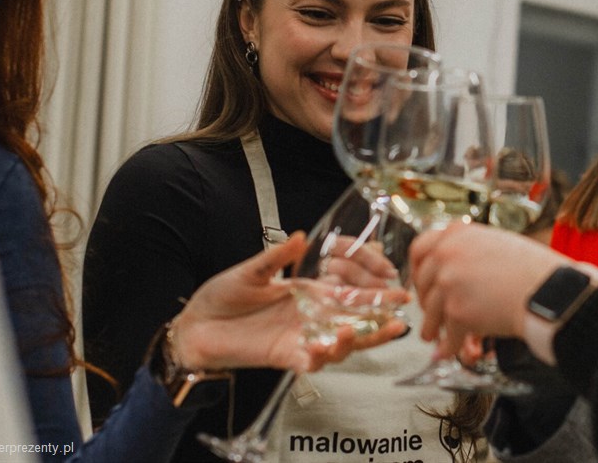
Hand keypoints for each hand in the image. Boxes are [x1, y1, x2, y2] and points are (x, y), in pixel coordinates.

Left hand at [170, 234, 408, 373]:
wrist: (194, 326)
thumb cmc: (222, 296)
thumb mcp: (251, 271)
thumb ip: (276, 258)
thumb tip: (300, 236)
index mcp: (309, 292)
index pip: (349, 286)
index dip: (372, 284)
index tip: (392, 276)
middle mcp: (311, 316)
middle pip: (354, 318)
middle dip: (381, 315)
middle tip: (402, 310)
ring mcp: (300, 337)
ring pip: (341, 343)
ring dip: (361, 338)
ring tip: (379, 330)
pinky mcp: (285, 356)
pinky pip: (310, 361)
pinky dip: (322, 356)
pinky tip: (327, 346)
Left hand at [410, 224, 570, 356]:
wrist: (548, 290)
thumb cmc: (532, 268)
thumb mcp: (495, 242)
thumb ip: (469, 249)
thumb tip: (454, 265)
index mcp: (457, 234)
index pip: (420, 248)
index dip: (418, 269)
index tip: (420, 282)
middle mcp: (447, 254)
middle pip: (423, 283)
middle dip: (425, 302)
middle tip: (430, 313)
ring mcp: (449, 283)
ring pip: (430, 312)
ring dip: (431, 328)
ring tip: (432, 336)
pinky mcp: (457, 312)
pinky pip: (447, 335)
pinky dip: (449, 347)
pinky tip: (448, 353)